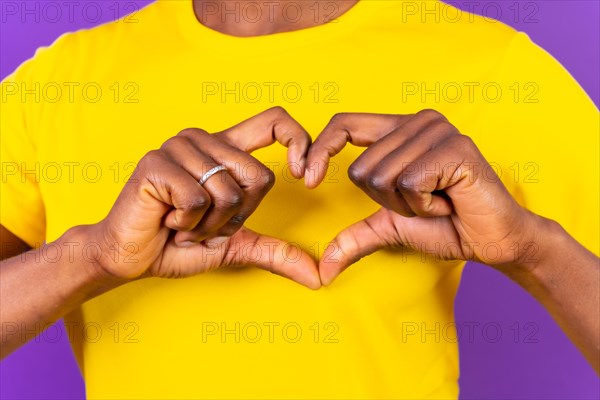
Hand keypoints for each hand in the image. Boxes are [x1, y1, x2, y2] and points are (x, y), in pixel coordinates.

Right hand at [88, 107, 319, 288]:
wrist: (130, 258)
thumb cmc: (178, 244)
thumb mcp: (236, 246)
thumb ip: (275, 252)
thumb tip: (318, 276)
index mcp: (225, 150)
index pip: (274, 121)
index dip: (298, 141)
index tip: (304, 177)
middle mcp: (204, 140)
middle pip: (258, 176)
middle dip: (237, 217)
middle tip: (204, 222)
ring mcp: (178, 147)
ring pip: (229, 192)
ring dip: (209, 225)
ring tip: (183, 222)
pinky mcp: (157, 163)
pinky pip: (198, 200)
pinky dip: (188, 224)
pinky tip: (167, 219)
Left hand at [306, 109, 540, 284]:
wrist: (493, 240)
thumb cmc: (446, 226)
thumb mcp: (391, 227)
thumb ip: (356, 236)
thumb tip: (323, 268)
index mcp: (399, 129)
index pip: (344, 123)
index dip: (320, 149)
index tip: (308, 179)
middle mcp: (417, 122)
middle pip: (361, 167)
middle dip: (386, 201)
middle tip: (422, 202)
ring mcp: (437, 131)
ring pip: (382, 176)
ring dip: (406, 204)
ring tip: (437, 200)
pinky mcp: (454, 147)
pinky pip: (409, 183)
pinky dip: (424, 204)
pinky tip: (448, 200)